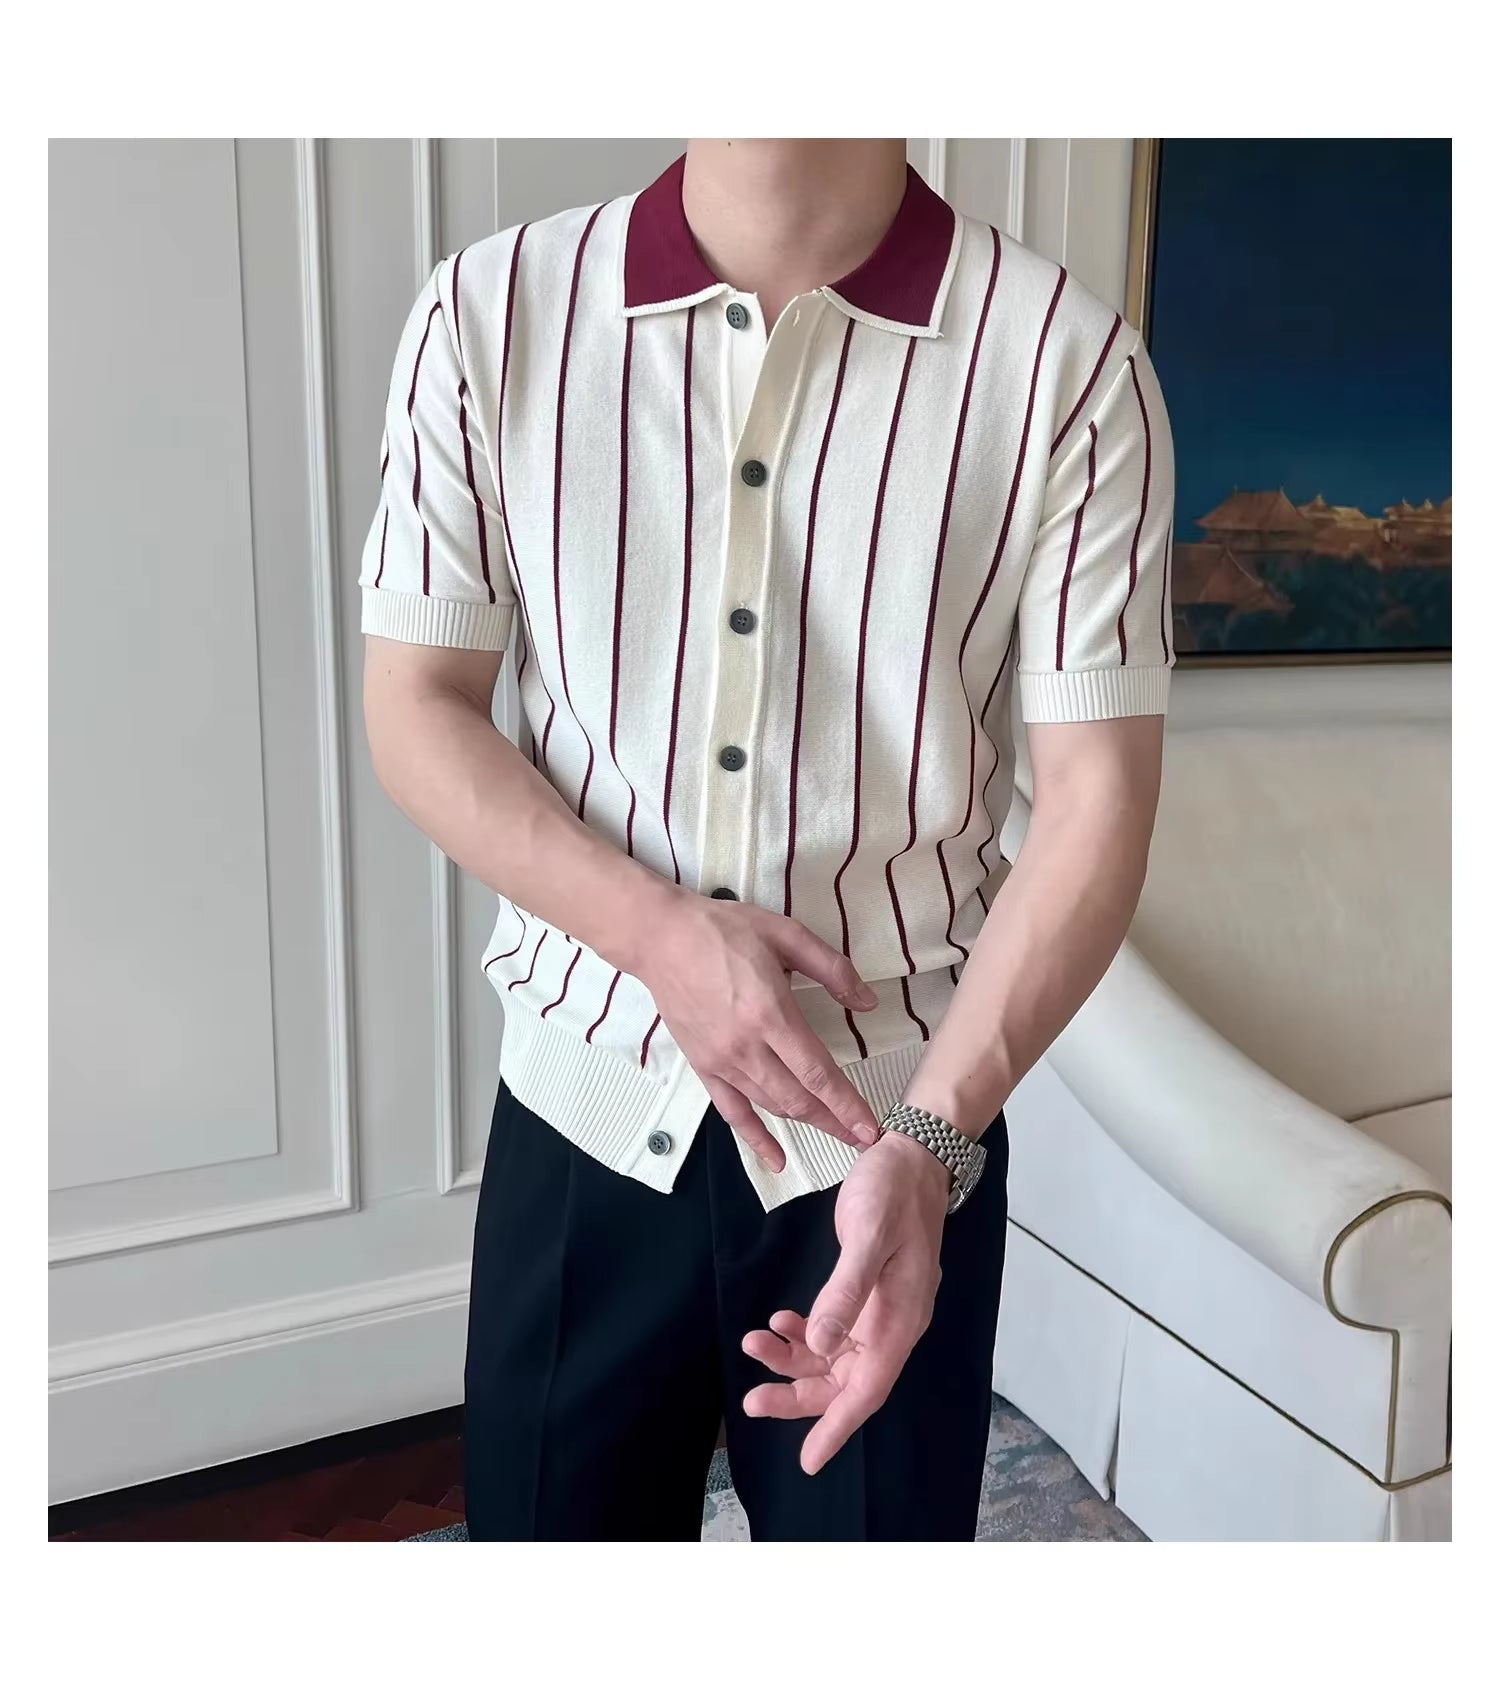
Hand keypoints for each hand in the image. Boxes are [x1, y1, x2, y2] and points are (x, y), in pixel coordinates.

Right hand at [628, 886, 882, 1171]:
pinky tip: (776, 1160)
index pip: (817, 1073)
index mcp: (770, 1014)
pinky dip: (755, 1138)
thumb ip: (832, 968)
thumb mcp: (785, 934)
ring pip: (771, 1105)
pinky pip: (731, 1111)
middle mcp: (745, 1047)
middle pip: (798, 1098)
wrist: (659, 938)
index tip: (870, 1127)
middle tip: (865, 1137)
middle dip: (835, 1122)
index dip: (847, 1104)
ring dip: (806, 1124)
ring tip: (836, 1134)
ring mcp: (721, 1061)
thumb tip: (868, 1002)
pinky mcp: (703, 1066)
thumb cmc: (724, 930)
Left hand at [740, 1130, 950, 1472]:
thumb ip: (844, 1292)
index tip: (809, 1460)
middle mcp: (891, 1326)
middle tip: (752, 1400)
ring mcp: (879, 1312)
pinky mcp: (865, 1296)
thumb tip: (821, 1346)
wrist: (910, 1158)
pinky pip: (831, 1332)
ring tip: (752, 1344)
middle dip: (798, 1395)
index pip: (868, 1390)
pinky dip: (802, 1333)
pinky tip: (778, 1321)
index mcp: (900, 1320)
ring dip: (792, 1359)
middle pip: (843, 1382)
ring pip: (832, 1358)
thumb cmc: (892, 1194)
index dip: (838, 1427)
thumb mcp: (868, 1237)